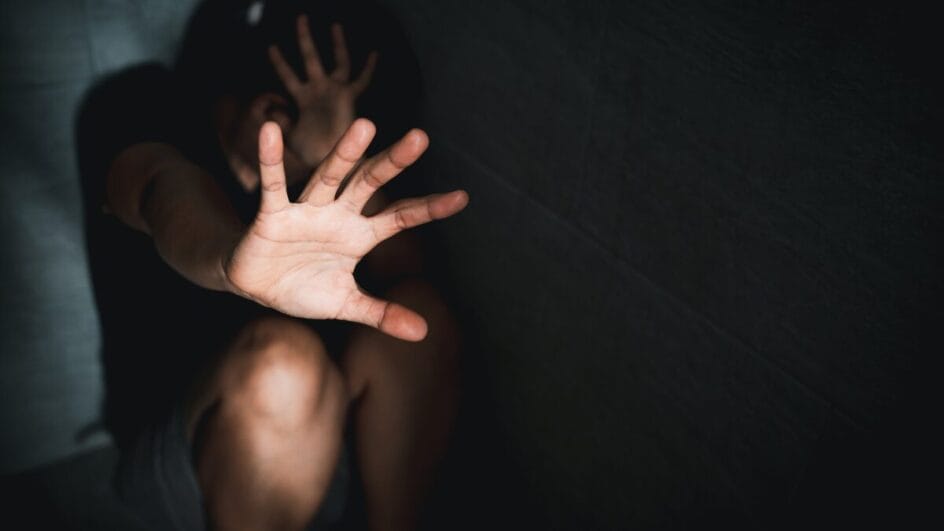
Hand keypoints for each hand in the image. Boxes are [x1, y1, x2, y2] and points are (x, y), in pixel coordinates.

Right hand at [224, 119, 467, 340]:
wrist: (257, 289)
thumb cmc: (304, 287)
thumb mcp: (347, 304)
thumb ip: (382, 314)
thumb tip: (424, 332)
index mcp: (359, 235)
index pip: (401, 217)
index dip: (429, 208)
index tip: (462, 197)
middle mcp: (338, 215)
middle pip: (370, 183)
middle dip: (393, 162)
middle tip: (420, 137)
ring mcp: (307, 212)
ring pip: (329, 177)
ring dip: (346, 153)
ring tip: (366, 126)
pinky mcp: (273, 216)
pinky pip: (273, 186)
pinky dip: (270, 160)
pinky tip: (271, 131)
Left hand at [269, 15, 377, 168]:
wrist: (332, 167)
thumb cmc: (310, 156)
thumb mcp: (288, 137)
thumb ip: (280, 121)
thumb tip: (271, 109)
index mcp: (304, 99)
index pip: (288, 75)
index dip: (280, 61)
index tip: (271, 46)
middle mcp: (321, 91)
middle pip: (311, 58)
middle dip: (305, 39)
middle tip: (301, 18)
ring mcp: (336, 93)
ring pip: (337, 62)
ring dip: (337, 44)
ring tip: (335, 25)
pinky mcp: (350, 99)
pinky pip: (362, 81)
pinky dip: (369, 68)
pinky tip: (374, 53)